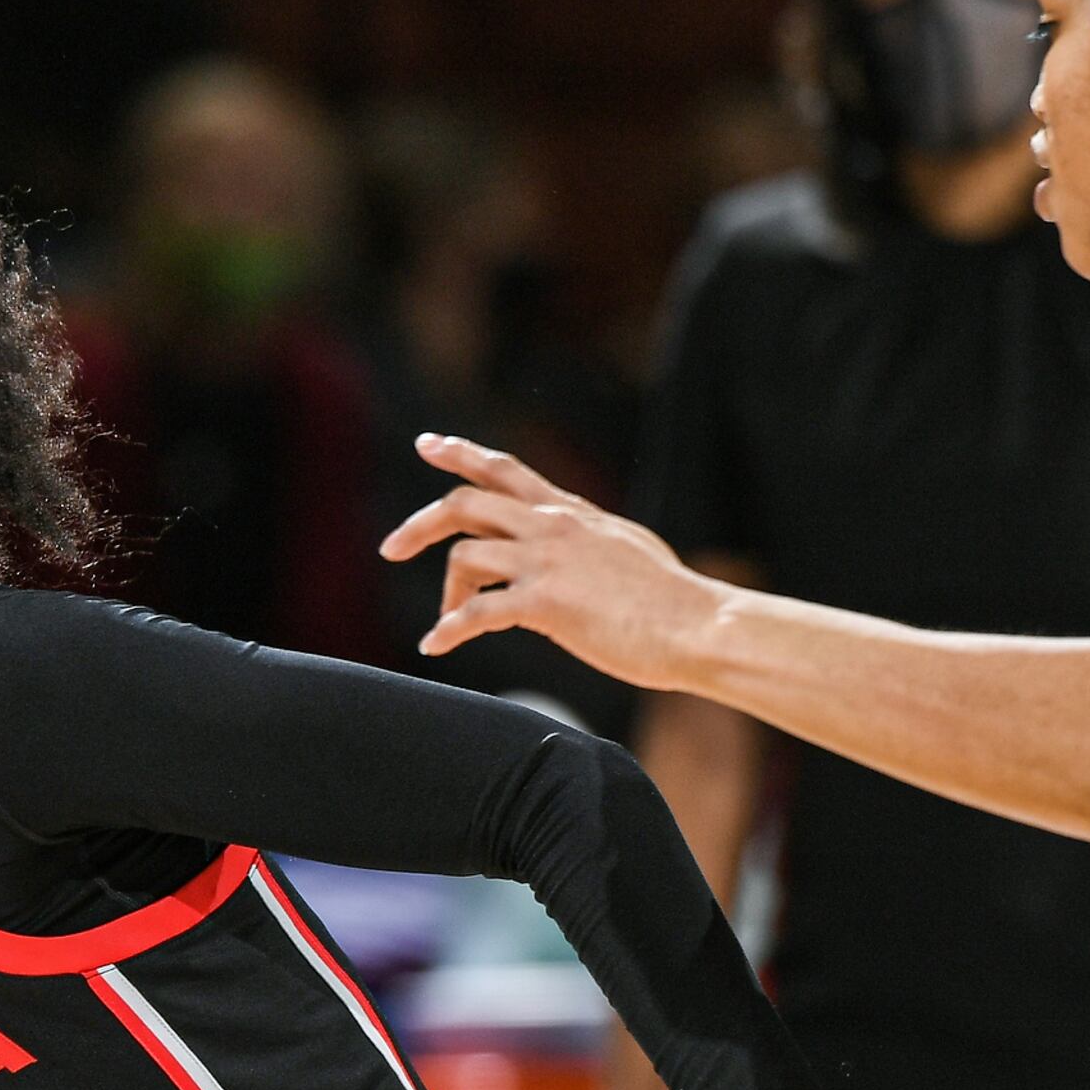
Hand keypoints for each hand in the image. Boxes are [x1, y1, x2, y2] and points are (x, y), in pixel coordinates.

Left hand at [380, 433, 723, 689]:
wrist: (698, 625)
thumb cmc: (669, 600)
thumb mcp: (624, 548)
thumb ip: (586, 541)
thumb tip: (571, 550)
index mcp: (570, 512)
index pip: (504, 469)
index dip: (461, 453)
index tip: (427, 443)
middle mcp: (553, 525)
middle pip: (465, 502)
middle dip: (419, 524)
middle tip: (391, 548)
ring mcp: (549, 561)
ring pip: (464, 555)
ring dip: (446, 594)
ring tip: (448, 622)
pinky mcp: (548, 603)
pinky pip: (478, 613)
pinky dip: (448, 630)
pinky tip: (436, 646)